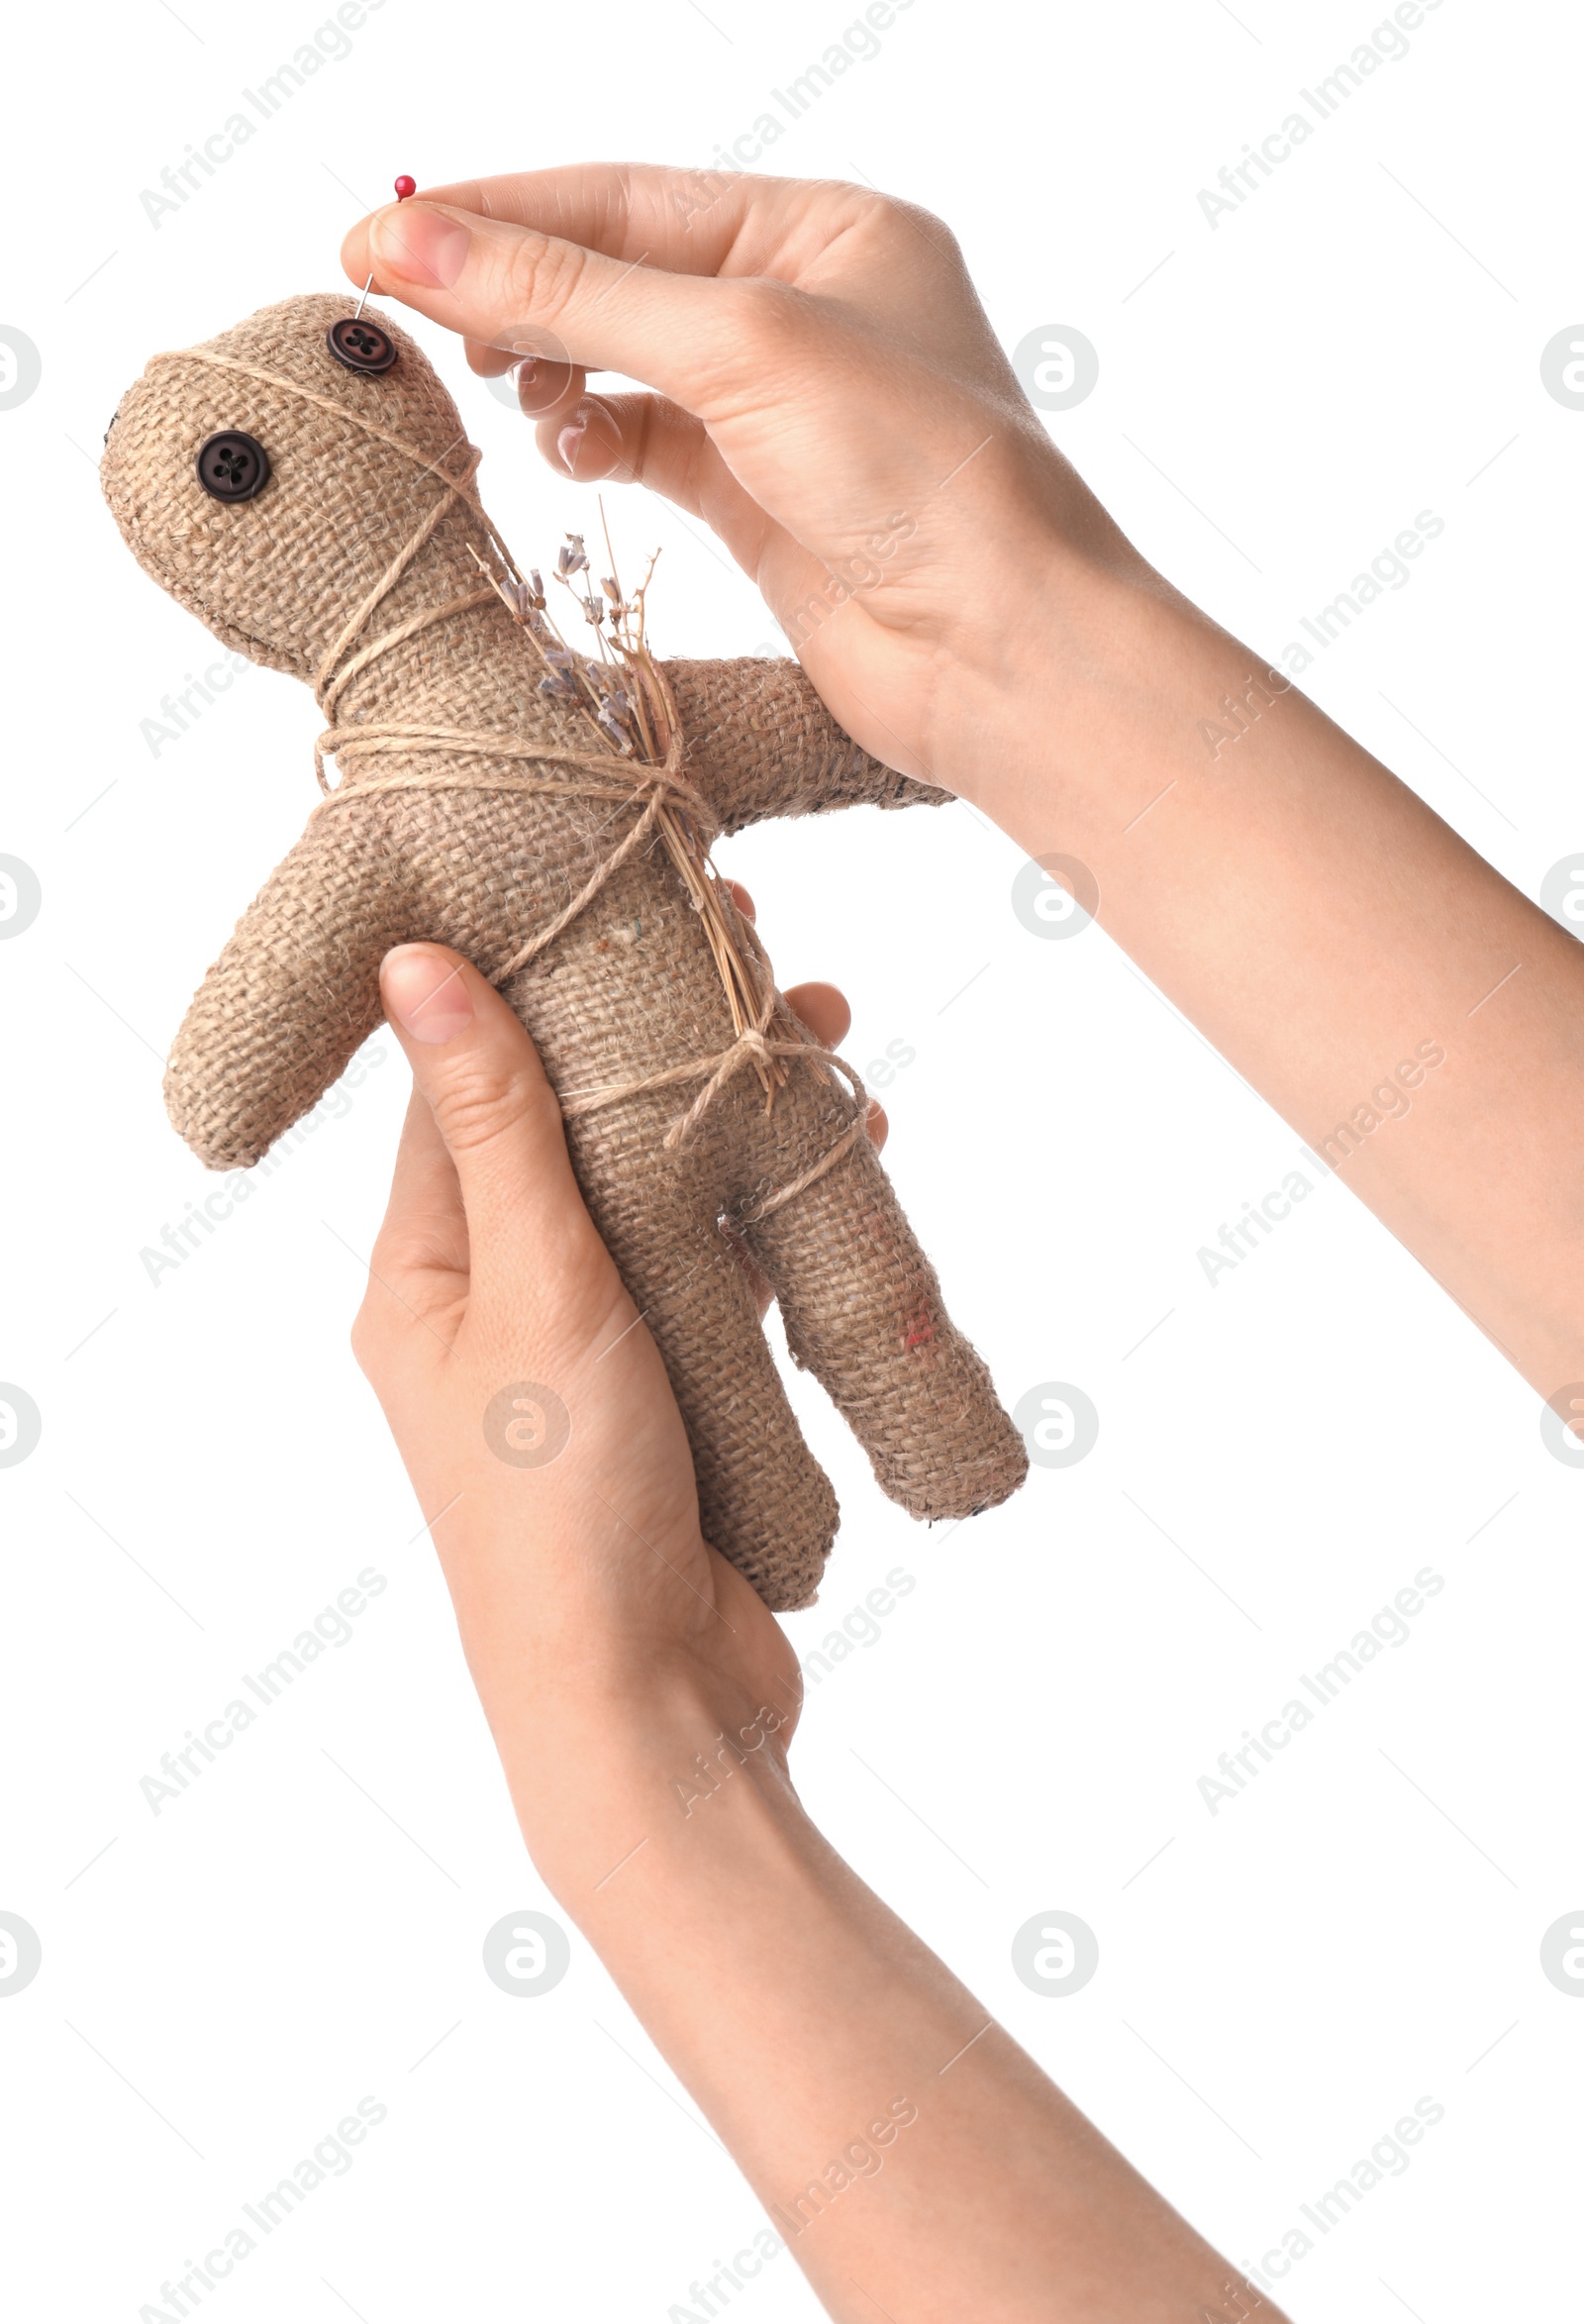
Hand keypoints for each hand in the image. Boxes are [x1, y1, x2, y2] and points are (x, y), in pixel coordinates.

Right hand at [340, 166, 1134, 797]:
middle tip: (402, 311)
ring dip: (548, 368)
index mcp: (827, 229)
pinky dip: (591, 442)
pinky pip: (643, 446)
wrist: (1001, 652)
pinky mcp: (759, 504)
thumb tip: (416, 247)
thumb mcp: (739, 346)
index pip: (625, 199)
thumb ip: (574, 294)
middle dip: (512, 290)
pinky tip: (561, 451)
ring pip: (623, 364)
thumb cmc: (922, 475)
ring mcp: (781, 413)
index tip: (379, 237)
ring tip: (498, 389)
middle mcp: (806, 310)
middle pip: (617, 274)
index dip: (497, 213)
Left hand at [352, 920, 879, 1873]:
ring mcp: (581, 1359)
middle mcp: (489, 1309)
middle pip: (578, 1134)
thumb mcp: (534, 1286)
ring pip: (659, 1200)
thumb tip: (411, 960)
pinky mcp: (665, 1401)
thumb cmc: (563, 1508)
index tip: (640, 905)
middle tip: (768, 963)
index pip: (472, 1090)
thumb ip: (501, 1123)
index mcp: (421, 1279)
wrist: (648, 1708)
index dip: (551, 985)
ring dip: (733, 1127)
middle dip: (669, 1045)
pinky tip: (834, 1164)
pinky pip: (712, 1279)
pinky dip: (763, 1221)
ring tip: (832, 1046)